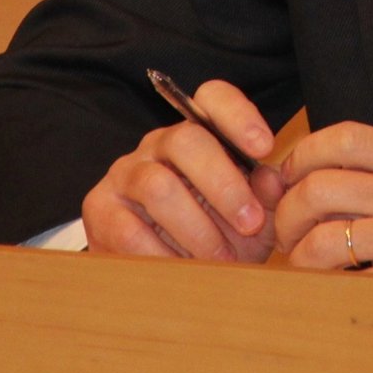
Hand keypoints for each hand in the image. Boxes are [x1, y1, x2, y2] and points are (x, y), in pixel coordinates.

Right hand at [83, 80, 284, 261]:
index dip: (239, 116)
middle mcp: (159, 143)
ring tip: (221, 257)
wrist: (166, 275)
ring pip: (158, 187)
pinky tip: (183, 271)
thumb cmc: (219, 233)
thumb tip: (272, 182)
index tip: (265, 147)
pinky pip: (129, 230)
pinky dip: (162, 255)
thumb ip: (267, 195)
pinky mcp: (100, 209)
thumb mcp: (253, 214)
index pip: (213, 98)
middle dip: (224, 184)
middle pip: (186, 141)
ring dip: (196, 228)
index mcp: (199, 130)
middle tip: (251, 222)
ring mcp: (126, 173)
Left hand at [275, 121, 372, 279]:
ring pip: (325, 238)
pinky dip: (327, 286)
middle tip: (285, 231)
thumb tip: (306, 176)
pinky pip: (349, 281)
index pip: (345, 137)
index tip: (287, 176)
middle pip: (321, 187)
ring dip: (299, 255)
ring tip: (302, 262)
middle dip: (287, 212)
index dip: (303, 155)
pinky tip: (331, 286)